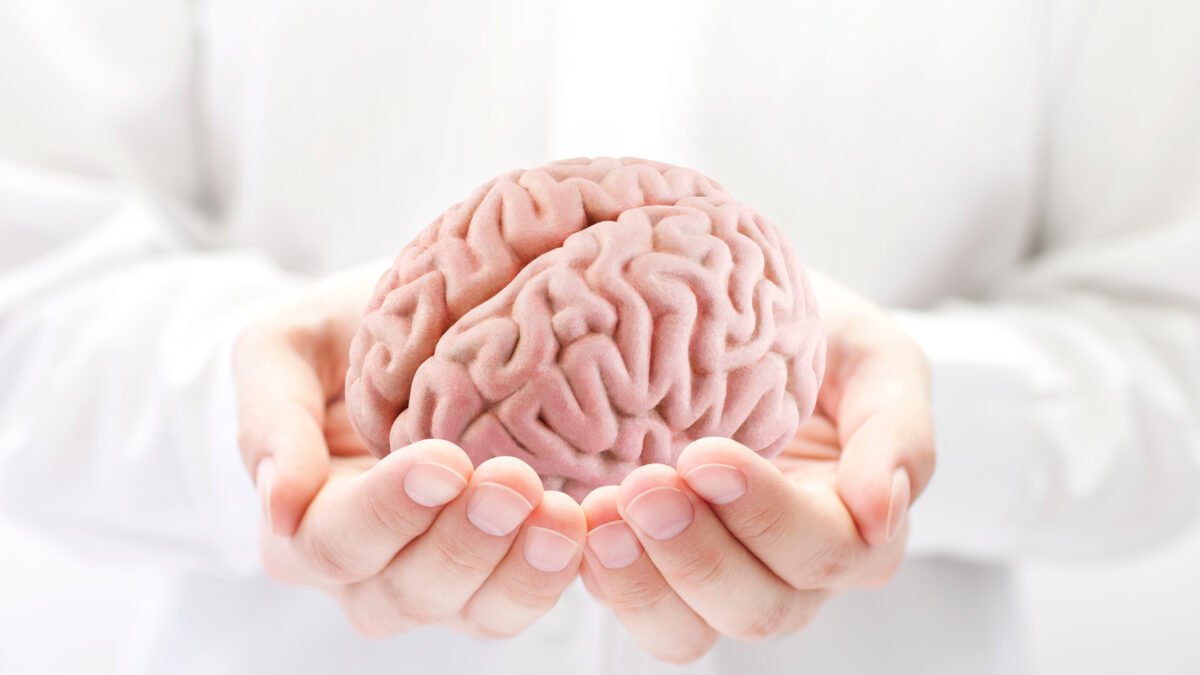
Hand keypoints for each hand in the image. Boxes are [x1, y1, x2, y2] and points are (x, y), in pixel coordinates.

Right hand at [233, 265, 585, 637]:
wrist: (405, 338)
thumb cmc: (333, 339)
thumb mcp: (281, 349)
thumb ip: (271, 414)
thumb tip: (277, 501)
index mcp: (302, 523)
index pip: (333, 542)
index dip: (388, 510)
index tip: (444, 461)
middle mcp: (365, 572)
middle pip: (406, 591)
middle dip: (464, 540)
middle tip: (514, 482)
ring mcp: (437, 581)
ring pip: (472, 611)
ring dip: (519, 571)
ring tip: (563, 517)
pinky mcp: (497, 573)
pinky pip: (522, 600)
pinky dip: (557, 574)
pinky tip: (589, 528)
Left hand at [578, 271, 935, 662]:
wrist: (732, 317)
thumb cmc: (813, 333)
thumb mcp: (873, 354)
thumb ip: (897, 427)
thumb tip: (885, 512)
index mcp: (857, 524)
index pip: (828, 551)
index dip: (768, 516)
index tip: (706, 455)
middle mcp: (791, 569)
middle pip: (759, 607)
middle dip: (698, 553)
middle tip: (643, 485)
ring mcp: (720, 573)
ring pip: (693, 632)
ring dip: (645, 581)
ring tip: (601, 515)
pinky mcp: (656, 567)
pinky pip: (636, 610)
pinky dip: (606, 579)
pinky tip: (582, 528)